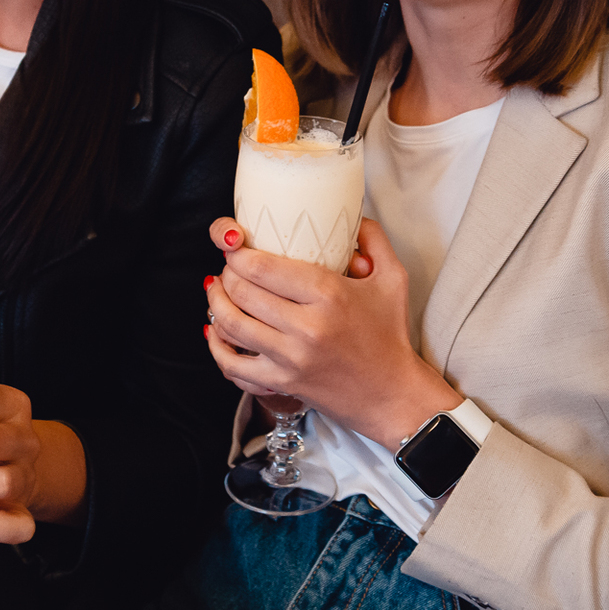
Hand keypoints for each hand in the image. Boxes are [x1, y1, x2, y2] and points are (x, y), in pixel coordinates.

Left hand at [204, 215, 462, 449]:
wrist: (392, 395)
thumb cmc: (390, 335)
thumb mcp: (392, 278)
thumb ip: (373, 238)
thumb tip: (352, 215)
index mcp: (329, 294)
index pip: (262, 266)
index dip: (237, 252)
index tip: (234, 245)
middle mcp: (306, 327)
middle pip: (242, 291)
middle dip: (226, 273)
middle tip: (229, 267)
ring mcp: (291, 358)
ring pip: (231, 325)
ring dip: (216, 303)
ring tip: (218, 291)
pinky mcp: (282, 384)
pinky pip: (233, 365)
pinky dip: (217, 347)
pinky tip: (216, 332)